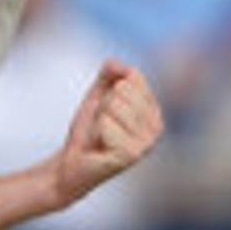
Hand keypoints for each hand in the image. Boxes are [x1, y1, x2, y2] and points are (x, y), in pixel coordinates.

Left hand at [51, 61, 163, 205]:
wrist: (72, 163)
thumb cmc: (89, 130)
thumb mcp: (99, 94)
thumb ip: (110, 73)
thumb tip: (123, 66)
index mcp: (154, 111)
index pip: (133, 77)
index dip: (110, 91)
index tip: (107, 112)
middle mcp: (157, 127)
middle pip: (123, 89)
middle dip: (103, 106)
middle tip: (101, 127)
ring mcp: (147, 143)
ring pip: (114, 105)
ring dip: (98, 119)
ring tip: (100, 137)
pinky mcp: (131, 155)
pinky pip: (106, 123)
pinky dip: (95, 132)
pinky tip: (99, 147)